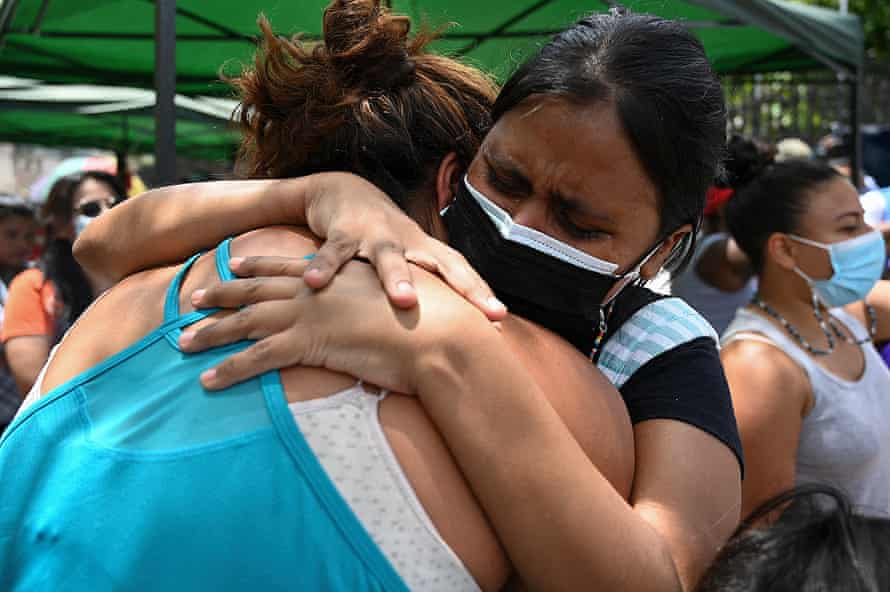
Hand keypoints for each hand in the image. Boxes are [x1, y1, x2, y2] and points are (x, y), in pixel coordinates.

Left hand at [181, 260, 486, 391]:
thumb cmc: (429, 320)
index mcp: (334, 279)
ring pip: (247, 323)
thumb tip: (376, 316)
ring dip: (212, 334)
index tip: (234, 265)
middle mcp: (315, 292)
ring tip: (182, 343)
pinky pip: (258, 359)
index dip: (258, 266)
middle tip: (193, 301)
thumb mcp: (396, 304)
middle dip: (222, 296)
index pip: (288, 268)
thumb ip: (376, 307)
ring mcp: (308, 315)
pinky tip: (207, 381)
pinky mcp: (308, 343)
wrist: (438, 329)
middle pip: (256, 292)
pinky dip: (229, 370)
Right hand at [302, 173, 505, 319]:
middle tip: (477, 313)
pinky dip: (325, 267)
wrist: (342, 189)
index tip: (500, 317)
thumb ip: (424, 289)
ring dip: (397, 276)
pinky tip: (314, 284)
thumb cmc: (382, 237)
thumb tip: (447, 332)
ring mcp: (376, 234)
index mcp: (425, 250)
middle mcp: (408, 241)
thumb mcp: (406, 258)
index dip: (480, 292)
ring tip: (404, 300)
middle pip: (438, 264)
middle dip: (460, 287)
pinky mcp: (342, 230)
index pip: (460, 271)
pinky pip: (334, 252)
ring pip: (389, 256)